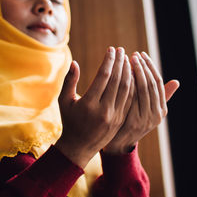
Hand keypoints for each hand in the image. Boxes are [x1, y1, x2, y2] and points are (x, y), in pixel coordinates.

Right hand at [55, 47, 133, 167]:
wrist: (79, 147)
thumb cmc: (69, 120)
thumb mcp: (64, 101)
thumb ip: (69, 81)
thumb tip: (74, 62)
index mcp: (88, 104)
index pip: (103, 77)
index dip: (108, 61)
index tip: (112, 49)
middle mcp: (103, 110)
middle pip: (117, 81)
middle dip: (120, 63)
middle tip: (122, 50)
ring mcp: (114, 116)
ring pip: (126, 89)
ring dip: (129, 72)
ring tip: (128, 59)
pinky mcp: (121, 120)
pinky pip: (130, 98)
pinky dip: (132, 85)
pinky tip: (132, 75)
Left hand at [103, 52, 179, 153]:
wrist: (118, 144)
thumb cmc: (130, 122)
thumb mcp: (146, 110)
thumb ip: (158, 96)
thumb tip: (177, 81)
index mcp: (161, 110)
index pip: (158, 82)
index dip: (150, 67)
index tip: (141, 54)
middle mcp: (156, 114)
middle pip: (151, 84)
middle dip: (142, 67)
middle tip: (133, 54)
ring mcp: (146, 119)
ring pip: (142, 90)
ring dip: (135, 73)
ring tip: (127, 60)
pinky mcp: (133, 121)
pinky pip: (132, 99)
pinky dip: (128, 85)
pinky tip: (121, 75)